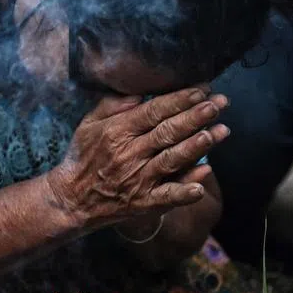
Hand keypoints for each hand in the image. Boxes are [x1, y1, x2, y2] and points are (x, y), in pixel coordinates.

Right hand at [45, 86, 228, 227]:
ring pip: (172, 160)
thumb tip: (141, 90)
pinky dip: (184, 192)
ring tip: (221, 131)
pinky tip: (202, 184)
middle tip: (219, 104)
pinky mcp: (143, 203)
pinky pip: (166, 197)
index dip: (180, 99)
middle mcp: (129, 154)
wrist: (71, 200)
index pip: (154, 111)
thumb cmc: (83, 156)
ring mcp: (137, 180)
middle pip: (168, 132)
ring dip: (198, 146)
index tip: (202, 89)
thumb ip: (113, 105)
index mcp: (117, 131)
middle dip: (196, 116)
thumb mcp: (89, 124)